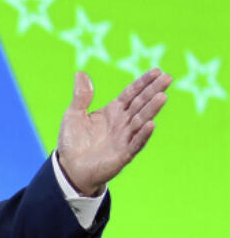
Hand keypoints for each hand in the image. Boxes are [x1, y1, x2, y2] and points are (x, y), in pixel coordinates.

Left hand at [56, 68, 170, 195]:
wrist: (70, 167)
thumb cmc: (73, 141)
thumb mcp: (74, 114)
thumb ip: (81, 96)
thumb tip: (81, 73)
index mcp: (113, 111)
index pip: (131, 93)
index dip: (143, 82)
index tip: (157, 71)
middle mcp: (122, 122)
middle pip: (140, 103)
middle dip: (153, 91)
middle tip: (168, 77)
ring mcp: (125, 138)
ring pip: (141, 120)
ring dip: (152, 109)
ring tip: (162, 96)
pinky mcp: (123, 154)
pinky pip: (135, 143)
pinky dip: (143, 134)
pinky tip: (151, 124)